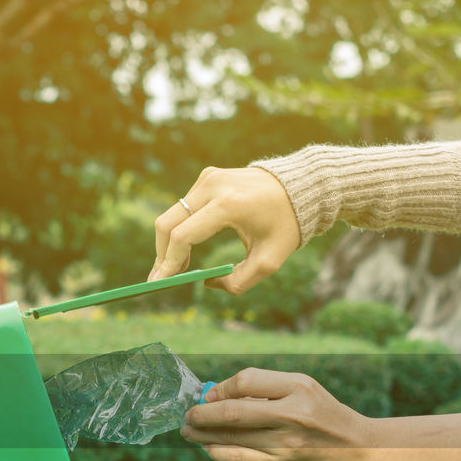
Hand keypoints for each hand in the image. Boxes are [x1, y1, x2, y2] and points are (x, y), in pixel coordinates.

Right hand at [149, 166, 300, 293]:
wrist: (300, 186)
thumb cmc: (286, 225)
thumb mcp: (269, 261)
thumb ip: (238, 282)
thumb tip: (207, 282)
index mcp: (230, 205)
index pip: (184, 235)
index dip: (169, 262)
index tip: (161, 283)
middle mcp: (214, 186)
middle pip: (168, 224)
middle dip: (161, 254)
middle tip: (159, 278)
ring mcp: (208, 178)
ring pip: (171, 215)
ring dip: (169, 243)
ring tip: (176, 267)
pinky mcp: (207, 177)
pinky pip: (183, 207)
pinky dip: (179, 228)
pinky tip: (186, 248)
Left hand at [180, 368, 372, 460]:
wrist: (365, 453)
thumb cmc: (327, 419)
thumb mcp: (305, 392)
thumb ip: (267, 391)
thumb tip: (218, 395)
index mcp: (299, 387)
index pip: (245, 380)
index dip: (221, 388)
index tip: (209, 395)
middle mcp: (292, 414)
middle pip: (231, 411)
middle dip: (201, 413)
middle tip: (188, 415)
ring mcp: (286, 443)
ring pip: (231, 436)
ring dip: (202, 434)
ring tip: (189, 432)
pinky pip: (238, 458)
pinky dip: (217, 452)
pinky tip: (209, 449)